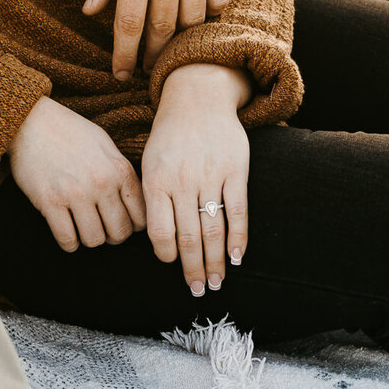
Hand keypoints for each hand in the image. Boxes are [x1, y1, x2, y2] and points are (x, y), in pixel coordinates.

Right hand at [9, 96, 146, 252]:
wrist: (29, 120)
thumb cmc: (68, 131)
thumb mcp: (104, 144)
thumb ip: (120, 172)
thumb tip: (134, 203)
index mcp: (119, 169)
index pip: (141, 217)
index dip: (132, 225)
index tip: (119, 222)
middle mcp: (101, 183)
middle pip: (119, 233)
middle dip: (111, 236)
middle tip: (100, 227)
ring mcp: (75, 193)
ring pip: (94, 240)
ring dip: (88, 238)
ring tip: (81, 226)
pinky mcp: (50, 201)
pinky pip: (67, 240)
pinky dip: (68, 241)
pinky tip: (66, 229)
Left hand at [84, 0, 227, 79]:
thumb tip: (90, 13)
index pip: (129, 24)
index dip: (123, 55)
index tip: (120, 74)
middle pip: (163, 28)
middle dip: (152, 55)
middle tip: (143, 67)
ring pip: (193, 19)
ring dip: (179, 38)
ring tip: (166, 45)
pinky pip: (218, 0)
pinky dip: (208, 15)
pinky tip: (193, 17)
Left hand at [139, 62, 249, 295]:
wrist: (197, 97)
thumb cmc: (170, 134)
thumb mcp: (150, 161)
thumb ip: (153, 197)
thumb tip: (159, 240)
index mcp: (156, 180)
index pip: (159, 231)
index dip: (167, 255)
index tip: (173, 267)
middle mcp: (182, 181)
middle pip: (188, 236)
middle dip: (193, 268)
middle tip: (199, 290)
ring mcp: (210, 176)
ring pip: (213, 229)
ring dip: (216, 260)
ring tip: (218, 282)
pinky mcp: (235, 171)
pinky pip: (238, 211)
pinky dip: (238, 237)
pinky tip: (237, 257)